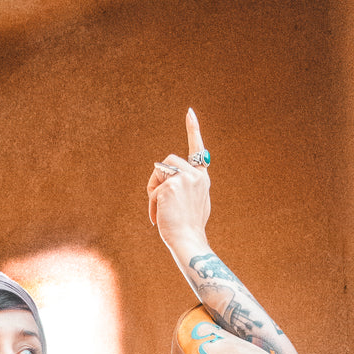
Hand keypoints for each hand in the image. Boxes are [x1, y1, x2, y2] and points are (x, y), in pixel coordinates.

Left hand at [147, 108, 210, 251]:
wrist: (188, 241)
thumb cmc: (189, 228)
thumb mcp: (195, 204)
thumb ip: (188, 189)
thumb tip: (172, 185)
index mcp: (202, 178)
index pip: (197, 149)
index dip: (193, 130)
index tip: (189, 113)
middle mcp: (195, 175)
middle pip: (168, 161)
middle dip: (160, 178)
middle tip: (160, 201)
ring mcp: (183, 179)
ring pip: (159, 172)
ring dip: (154, 190)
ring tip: (160, 209)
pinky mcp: (170, 186)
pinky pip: (153, 190)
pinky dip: (152, 204)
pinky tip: (158, 217)